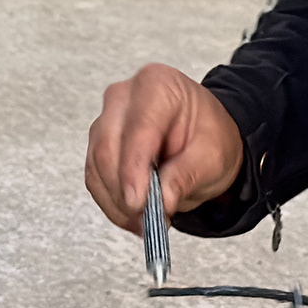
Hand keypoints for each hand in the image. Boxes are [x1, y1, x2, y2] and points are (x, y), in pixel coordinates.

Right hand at [84, 63, 244, 234]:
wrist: (202, 137)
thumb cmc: (208, 136)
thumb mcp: (213, 158)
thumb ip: (187, 176)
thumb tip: (162, 200)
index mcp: (157, 86)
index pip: (137, 130)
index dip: (133, 171)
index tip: (138, 203)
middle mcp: (124, 97)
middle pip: (107, 148)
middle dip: (124, 191)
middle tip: (146, 220)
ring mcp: (106, 119)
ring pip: (96, 166)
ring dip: (117, 201)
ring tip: (145, 221)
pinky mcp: (98, 143)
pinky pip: (94, 177)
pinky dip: (111, 202)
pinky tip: (132, 215)